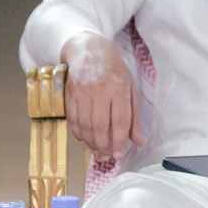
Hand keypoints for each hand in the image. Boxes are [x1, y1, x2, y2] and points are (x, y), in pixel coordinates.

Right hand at [62, 31, 142, 159]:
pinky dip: (78, 133)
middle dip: (103, 146)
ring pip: (85, 125)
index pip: (120, 121)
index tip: (119, 155)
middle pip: (100, 126)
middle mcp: (100, 91)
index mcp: (119, 89)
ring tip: (97, 151)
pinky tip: (84, 140)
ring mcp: (83, 92)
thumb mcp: (130, 90)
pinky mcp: (70, 94)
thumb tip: (138, 141)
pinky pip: (72, 119)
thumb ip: (134, 117)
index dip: (119, 141)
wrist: (90, 51)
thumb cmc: (114, 72)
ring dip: (90, 143)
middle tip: (106, 156)